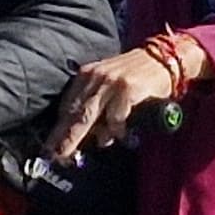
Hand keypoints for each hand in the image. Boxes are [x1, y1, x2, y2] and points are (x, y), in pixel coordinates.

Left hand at [48, 43, 197, 160]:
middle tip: (55, 155)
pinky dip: (116, 128)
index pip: (67, 106)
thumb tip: (88, 135)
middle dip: (64, 137)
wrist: (164, 58)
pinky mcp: (127, 88)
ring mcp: (110, 82)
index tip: (50, 148)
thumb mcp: (110, 84)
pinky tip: (121, 132)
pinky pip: (115, 117)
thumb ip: (96, 106)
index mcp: (87, 75)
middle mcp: (95, 76)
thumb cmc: (137, 75)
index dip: (59, 129)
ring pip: (88, 116)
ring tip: (87, 149)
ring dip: (86, 137)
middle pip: (73, 113)